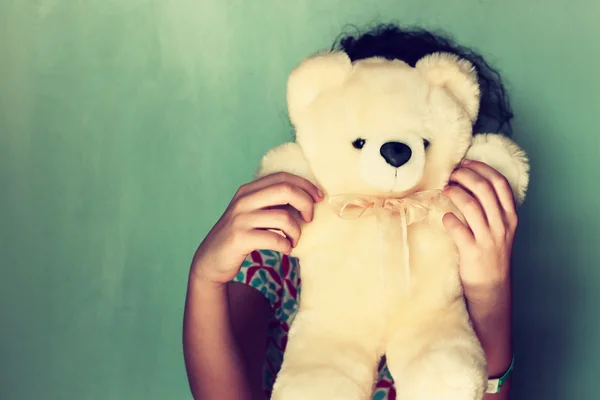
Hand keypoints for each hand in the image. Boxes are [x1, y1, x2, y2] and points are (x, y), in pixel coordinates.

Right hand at [191, 172, 322, 285]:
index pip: (283, 177)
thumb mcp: (252, 212)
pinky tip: (285, 250)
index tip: (318, 198)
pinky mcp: (240, 238)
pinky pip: (275, 239)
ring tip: (293, 241)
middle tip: (310, 218)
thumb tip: (307, 197)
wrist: (211, 259)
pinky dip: (286, 246)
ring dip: (297, 232)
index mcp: (248, 190)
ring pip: (284, 218)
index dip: (305, 185)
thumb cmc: (240, 235)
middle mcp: (244, 200)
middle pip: (286, 190)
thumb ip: (271, 202)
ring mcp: (241, 219)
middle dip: (306, 203)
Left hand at [442, 159, 517, 306]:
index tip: (465, 163)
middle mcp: (502, 225)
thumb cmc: (491, 254)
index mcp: (510, 216)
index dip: (482, 168)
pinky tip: (444, 217)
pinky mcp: (472, 251)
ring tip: (445, 189)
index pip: (500, 183)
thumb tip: (471, 183)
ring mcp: (488, 238)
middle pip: (484, 189)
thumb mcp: (501, 229)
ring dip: (455, 193)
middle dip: (465, 176)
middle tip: (451, 174)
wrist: (491, 287)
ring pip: (470, 205)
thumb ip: (492, 208)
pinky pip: (457, 228)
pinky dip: (448, 218)